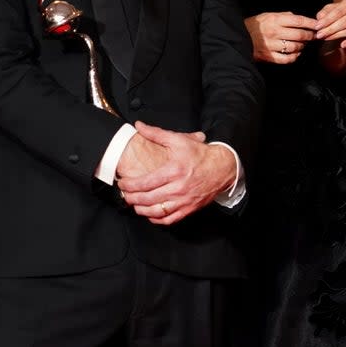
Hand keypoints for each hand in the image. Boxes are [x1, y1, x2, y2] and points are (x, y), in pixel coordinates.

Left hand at [117, 122, 235, 224]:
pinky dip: (156, 219)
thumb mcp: (179, 140)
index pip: (145, 183)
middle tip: (124, 195)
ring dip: (141, 210)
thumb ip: (156, 133)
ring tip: (134, 204)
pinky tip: (150, 214)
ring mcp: (184, 201)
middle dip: (131, 198)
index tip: (122, 183)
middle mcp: (178, 188)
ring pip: (156, 212)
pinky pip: (169, 220)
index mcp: (174, 171)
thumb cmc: (200, 154)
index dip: (129, 185)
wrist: (222, 167)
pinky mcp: (189, 209)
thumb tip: (139, 125)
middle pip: (147, 199)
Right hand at [245, 11, 318, 63]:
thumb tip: (299, 18)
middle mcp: (274, 32)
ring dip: (302, 46)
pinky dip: (294, 57)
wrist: (239, 37)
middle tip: (313, 36)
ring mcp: (272, 46)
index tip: (318, 25)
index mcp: (275, 20)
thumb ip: (284, 16)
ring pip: (295, 47)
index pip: (298, 21)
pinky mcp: (269, 57)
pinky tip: (295, 53)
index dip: (310, 23)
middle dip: (309, 36)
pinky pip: (287, 59)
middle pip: (300, 35)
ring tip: (302, 44)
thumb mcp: (268, 15)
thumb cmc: (255, 26)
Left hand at [314, 0, 345, 47]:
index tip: (317, 26)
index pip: (338, 11)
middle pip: (344, 21)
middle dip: (330, 29)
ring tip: (326, 38)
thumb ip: (325, 12)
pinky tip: (343, 45)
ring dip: (337, 36)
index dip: (327, 20)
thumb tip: (319, 18)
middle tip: (320, 35)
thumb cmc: (342, 13)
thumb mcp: (333, 9)